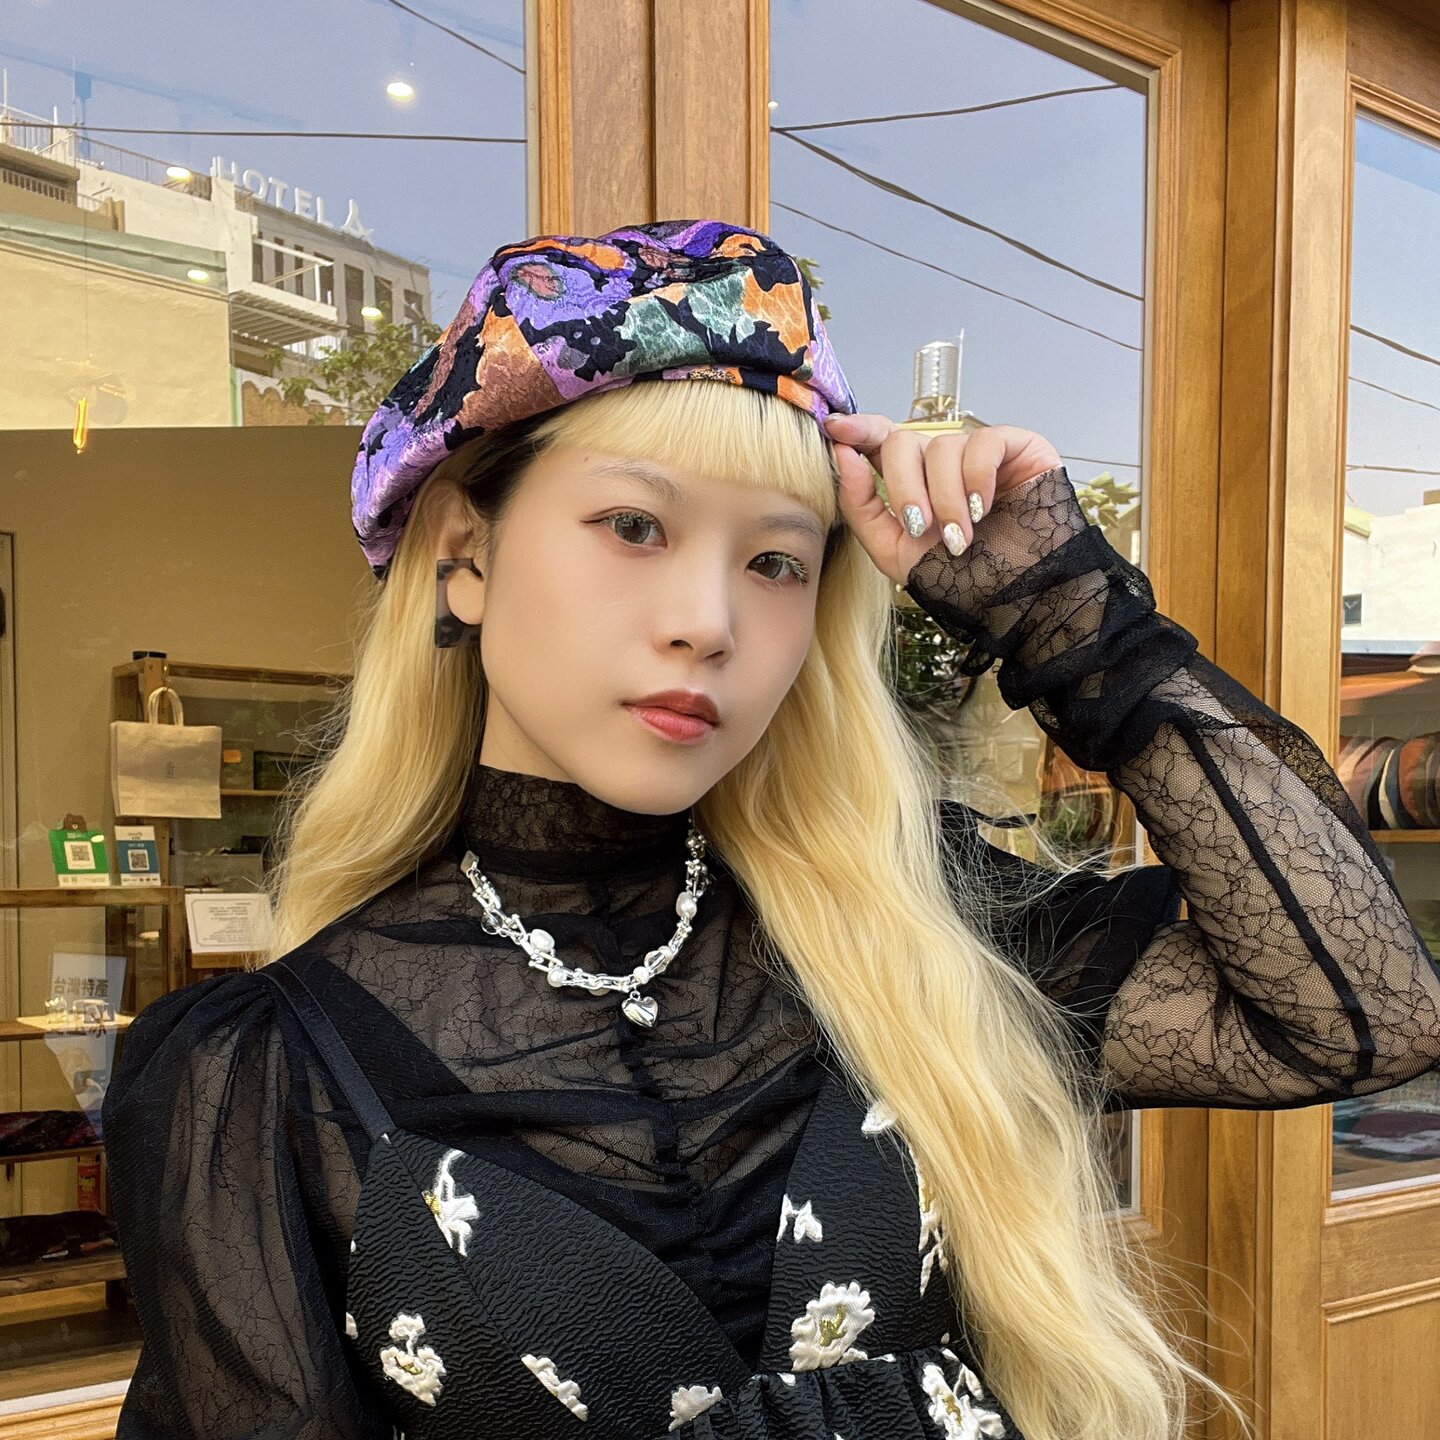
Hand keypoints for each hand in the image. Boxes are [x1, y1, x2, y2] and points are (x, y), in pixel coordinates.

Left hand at [822, 413, 1062, 586]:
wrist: (1017, 597)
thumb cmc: (958, 578)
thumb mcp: (893, 550)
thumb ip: (861, 505)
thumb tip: (842, 454)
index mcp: (911, 480)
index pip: (880, 439)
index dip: (858, 429)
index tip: (835, 429)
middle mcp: (941, 462)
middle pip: (903, 442)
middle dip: (904, 487)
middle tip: (919, 528)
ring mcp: (978, 452)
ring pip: (943, 445)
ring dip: (946, 497)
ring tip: (961, 537)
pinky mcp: (1016, 446)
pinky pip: (983, 442)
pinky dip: (977, 478)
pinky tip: (985, 509)